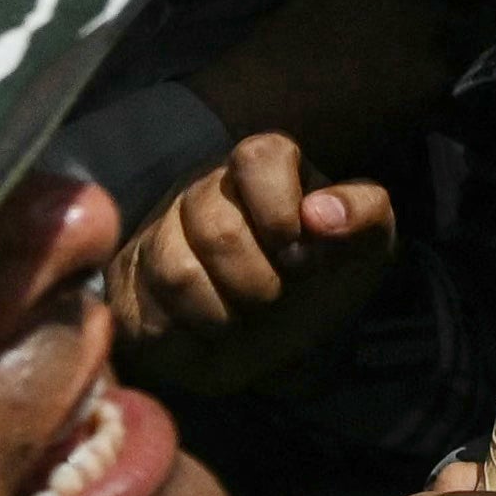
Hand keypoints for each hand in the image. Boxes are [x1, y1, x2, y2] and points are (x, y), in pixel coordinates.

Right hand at [110, 125, 397, 388]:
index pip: (260, 156)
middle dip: (258, 279)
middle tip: (275, 297)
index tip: (300, 254)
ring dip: (223, 312)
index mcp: (263, 168)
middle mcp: (203, 190)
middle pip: (215, 226)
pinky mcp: (129, 285)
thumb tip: (320, 213)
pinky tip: (207, 335)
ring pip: (176, 271)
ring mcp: (158, 235)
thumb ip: (363, 213)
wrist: (287, 333)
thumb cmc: (326, 274)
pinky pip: (144, 314)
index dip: (280, 210)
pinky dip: (187, 339)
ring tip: (243, 317)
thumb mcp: (367, 243)